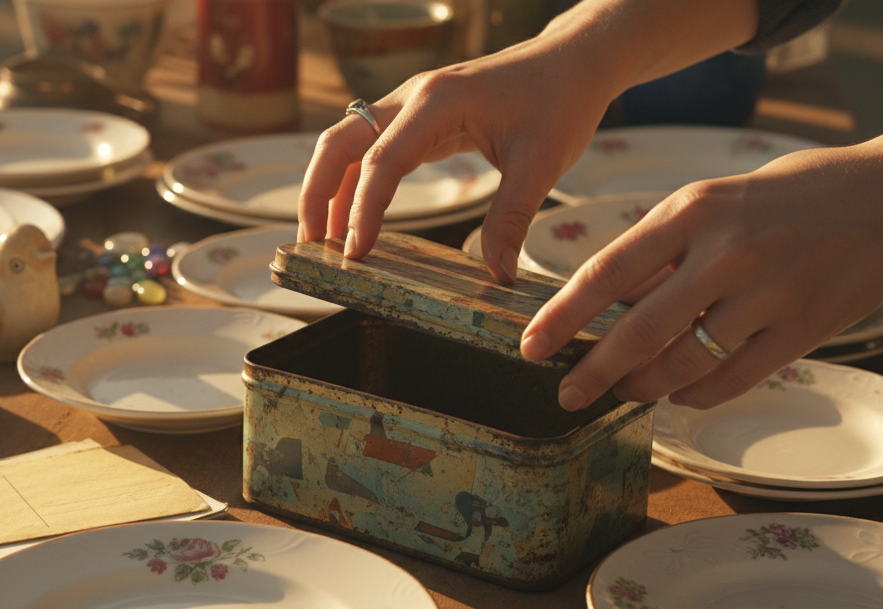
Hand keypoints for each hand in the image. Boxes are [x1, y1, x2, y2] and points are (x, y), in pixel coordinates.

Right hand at [297, 0, 760, 281]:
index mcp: (438, 102)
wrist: (573, 60)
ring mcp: (411, 104)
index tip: (355, 254)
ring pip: (347, 143)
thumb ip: (512, 218)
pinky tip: (355, 220)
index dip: (363, 210)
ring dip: (329, 189)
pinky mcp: (419, 117)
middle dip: (316, 195)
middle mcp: (414, 97)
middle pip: (340, 143)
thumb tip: (495, 274)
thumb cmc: (560, 100)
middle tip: (309, 247)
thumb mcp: (543, 163)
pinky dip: (354, 183)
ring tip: (322, 242)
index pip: (382, 161)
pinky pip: (372, 148)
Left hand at [519, 143, 882, 411]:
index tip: (530, 347)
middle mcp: (728, 251)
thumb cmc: (787, 196)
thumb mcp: (715, 199)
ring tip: (623, 391)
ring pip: (685, 363)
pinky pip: (733, 379)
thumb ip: (663, 249)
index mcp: (694, 209)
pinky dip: (695, 394)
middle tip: (566, 394)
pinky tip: (678, 394)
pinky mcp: (803, 330)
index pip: (608, 271)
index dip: (563, 317)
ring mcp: (769, 293)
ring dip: (644, 386)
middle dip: (594, 370)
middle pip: (641, 330)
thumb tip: (605, 303)